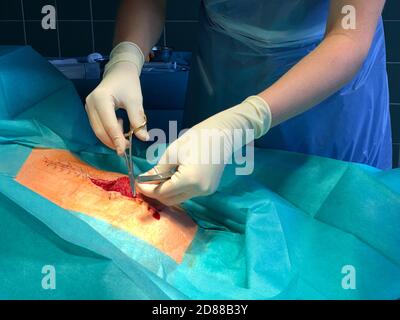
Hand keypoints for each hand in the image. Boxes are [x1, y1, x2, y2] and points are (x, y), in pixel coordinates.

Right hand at [85, 42, 148, 154]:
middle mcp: (90, 104)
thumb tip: (143, 138)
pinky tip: (120, 127)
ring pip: (98, 130)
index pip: (108, 125)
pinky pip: (98, 126)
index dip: (117, 140)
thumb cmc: (128, 83)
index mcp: (100, 99)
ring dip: (111, 138)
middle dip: (113, 142)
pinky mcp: (90, 111)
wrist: (120, 71)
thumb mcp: (135, 101)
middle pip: (100, 130)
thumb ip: (138, 120)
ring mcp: (88, 107)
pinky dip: (109, 132)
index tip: (124, 152)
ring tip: (126, 137)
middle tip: (127, 148)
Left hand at [137, 96, 271, 204]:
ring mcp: (206, 191)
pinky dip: (178, 188)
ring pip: (179, 198)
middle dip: (156, 193)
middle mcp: (199, 190)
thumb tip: (145, 180)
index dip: (148, 189)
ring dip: (167, 191)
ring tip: (158, 178)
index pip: (162, 192)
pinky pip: (188, 193)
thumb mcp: (173, 152)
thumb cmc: (197, 138)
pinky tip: (173, 177)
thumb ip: (158, 170)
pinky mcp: (209, 189)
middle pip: (171, 200)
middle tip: (145, 183)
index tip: (137, 183)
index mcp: (189, 180)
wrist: (223, 134)